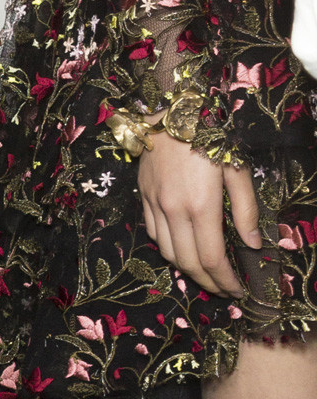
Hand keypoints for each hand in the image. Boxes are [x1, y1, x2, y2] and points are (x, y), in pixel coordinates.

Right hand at [137, 133, 261, 294]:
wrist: (174, 108)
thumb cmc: (211, 135)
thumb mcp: (238, 169)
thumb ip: (246, 210)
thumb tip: (253, 244)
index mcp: (201, 205)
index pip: (211, 258)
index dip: (225, 280)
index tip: (238, 290)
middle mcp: (174, 210)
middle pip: (188, 262)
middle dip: (208, 282)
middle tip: (224, 290)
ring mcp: (155, 204)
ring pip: (167, 252)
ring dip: (187, 270)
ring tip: (206, 274)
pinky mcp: (144, 195)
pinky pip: (153, 233)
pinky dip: (169, 249)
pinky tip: (183, 249)